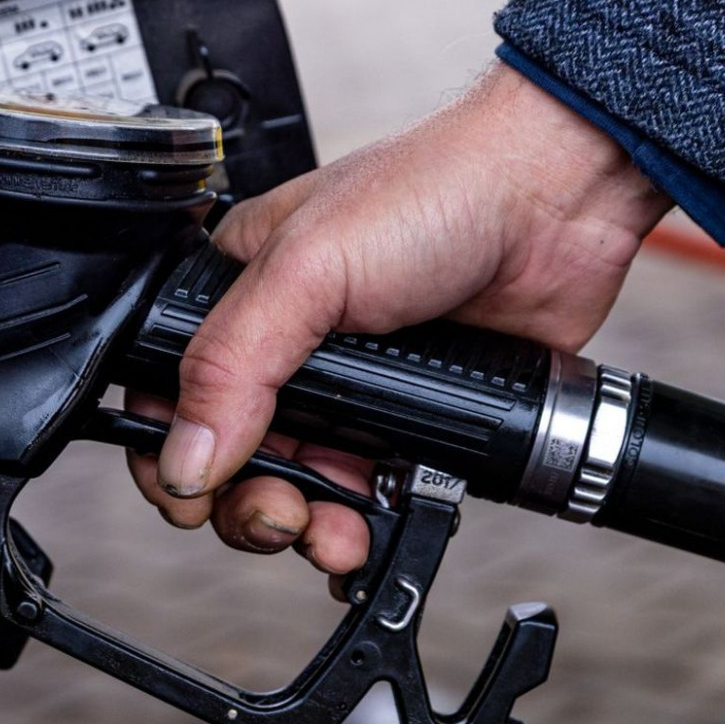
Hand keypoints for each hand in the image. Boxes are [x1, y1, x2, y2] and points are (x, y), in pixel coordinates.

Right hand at [126, 66, 671, 576]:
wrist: (553, 202)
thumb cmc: (434, 191)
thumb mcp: (307, 268)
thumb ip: (234, 364)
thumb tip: (185, 456)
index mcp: (244, 293)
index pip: (171, 388)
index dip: (171, 452)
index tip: (192, 494)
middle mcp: (291, 344)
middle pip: (233, 455)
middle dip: (244, 502)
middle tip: (277, 514)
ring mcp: (353, 386)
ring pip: (300, 485)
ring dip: (303, 526)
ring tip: (329, 531)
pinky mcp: (414, 418)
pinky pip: (370, 494)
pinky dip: (362, 525)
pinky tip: (368, 532)